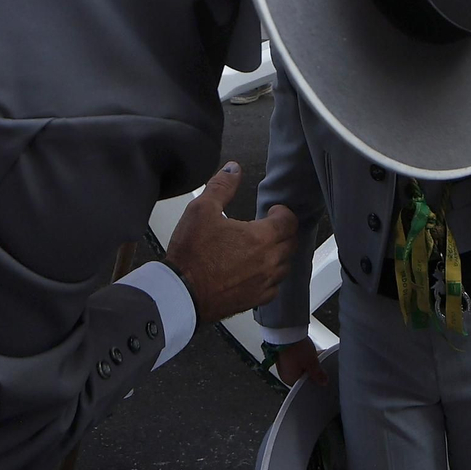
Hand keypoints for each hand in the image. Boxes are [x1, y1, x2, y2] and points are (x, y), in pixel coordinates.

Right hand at [164, 162, 298, 323]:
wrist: (180, 293)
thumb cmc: (191, 254)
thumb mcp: (201, 210)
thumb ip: (221, 186)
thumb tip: (233, 169)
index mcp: (261, 237)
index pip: (289, 222)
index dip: (283, 213)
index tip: (273, 211)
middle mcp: (268, 261)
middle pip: (290, 243)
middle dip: (282, 232)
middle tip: (268, 228)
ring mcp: (263, 283)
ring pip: (284, 266)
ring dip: (278, 255)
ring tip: (263, 249)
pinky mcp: (254, 300)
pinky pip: (273, 288)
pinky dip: (269, 278)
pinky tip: (257, 273)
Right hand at [275, 339, 327, 387]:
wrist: (285, 331)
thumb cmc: (295, 348)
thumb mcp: (312, 362)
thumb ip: (318, 374)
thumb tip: (323, 382)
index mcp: (290, 380)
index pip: (305, 384)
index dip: (315, 378)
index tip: (322, 372)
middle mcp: (285, 374)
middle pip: (302, 374)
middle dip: (312, 368)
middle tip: (319, 361)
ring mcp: (283, 364)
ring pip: (300, 365)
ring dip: (308, 360)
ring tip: (315, 352)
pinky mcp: (283, 354)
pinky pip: (296, 357)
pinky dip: (302, 354)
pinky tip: (308, 348)